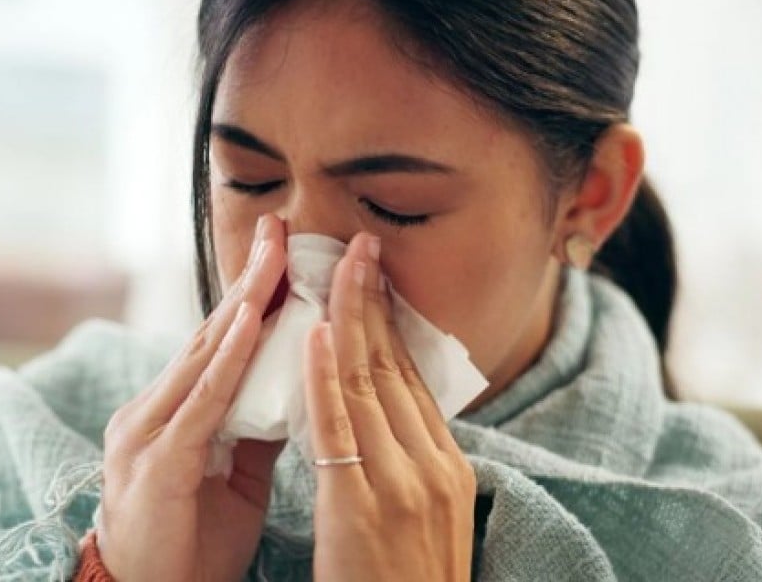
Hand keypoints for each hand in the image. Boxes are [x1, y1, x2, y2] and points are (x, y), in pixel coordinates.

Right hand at [96, 213, 288, 581]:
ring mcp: (148, 431)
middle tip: (280, 227)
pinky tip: (249, 322)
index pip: (219, 342)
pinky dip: (227, 358)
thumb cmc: (190, 543)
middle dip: (249, 279)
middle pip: (210, 333)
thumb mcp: (235, 475)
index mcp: (173, 412)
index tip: (283, 250)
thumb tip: (299, 382)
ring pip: (204, 355)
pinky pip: (200, 401)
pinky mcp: (157, 461)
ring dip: (243, 302)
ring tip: (274, 256)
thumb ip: (258, 425)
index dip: (252, 296)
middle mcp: (152, 409)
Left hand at [305, 232, 475, 581]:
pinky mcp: (363, 505)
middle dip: (374, 301)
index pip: (413, 378)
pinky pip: (342, 428)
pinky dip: (327, 375)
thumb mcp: (423, 517)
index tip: (372, 277)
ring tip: (333, 264)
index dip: (390, 322)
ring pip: (370, 383)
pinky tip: (314, 332)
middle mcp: (433, 464)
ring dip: (349, 318)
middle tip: (358, 245)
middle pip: (396, 367)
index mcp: (447, 465)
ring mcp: (402, 483)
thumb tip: (386, 415)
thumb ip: (408, 463)